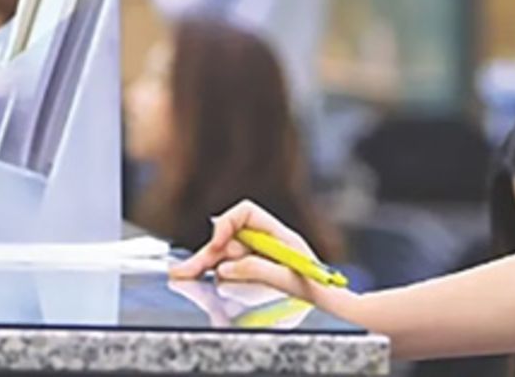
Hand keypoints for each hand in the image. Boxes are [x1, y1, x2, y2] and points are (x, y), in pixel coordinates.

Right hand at [168, 199, 326, 303]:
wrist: (331, 301)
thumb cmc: (317, 287)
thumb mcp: (288, 278)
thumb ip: (256, 269)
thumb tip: (225, 268)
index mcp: (278, 234)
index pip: (246, 213)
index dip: (227, 224)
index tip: (217, 243)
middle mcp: (266, 241)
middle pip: (228, 238)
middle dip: (206, 252)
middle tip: (183, 270)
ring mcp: (259, 256)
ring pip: (224, 255)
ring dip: (205, 263)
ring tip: (184, 274)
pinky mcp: (255, 271)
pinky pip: (229, 268)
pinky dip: (215, 272)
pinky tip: (201, 278)